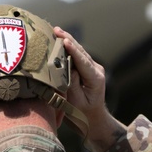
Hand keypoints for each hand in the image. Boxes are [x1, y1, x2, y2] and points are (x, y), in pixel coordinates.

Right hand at [53, 26, 123, 151]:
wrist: (94, 121)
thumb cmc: (83, 115)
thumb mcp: (76, 102)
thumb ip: (72, 83)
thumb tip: (66, 66)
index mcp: (95, 78)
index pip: (82, 60)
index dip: (73, 49)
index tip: (64, 40)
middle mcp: (96, 70)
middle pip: (81, 52)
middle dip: (68, 40)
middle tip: (55, 30)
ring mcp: (92, 69)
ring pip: (79, 52)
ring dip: (67, 41)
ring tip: (55, 31)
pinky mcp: (87, 70)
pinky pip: (77, 56)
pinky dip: (68, 48)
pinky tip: (59, 41)